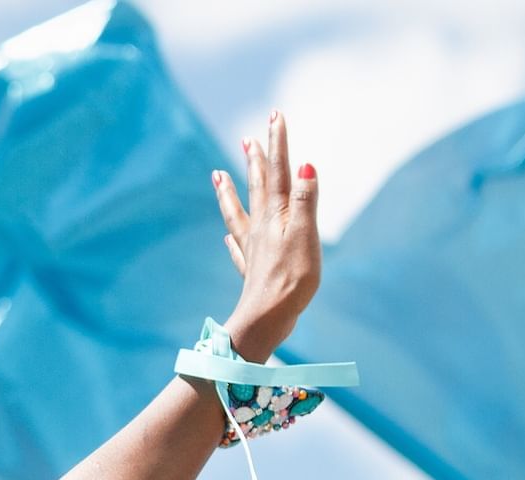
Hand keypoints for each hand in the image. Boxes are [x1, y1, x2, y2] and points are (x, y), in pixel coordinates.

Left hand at [211, 109, 321, 360]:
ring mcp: (252, 248)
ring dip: (230, 191)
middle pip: (256, 186)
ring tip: (218, 174)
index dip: (278, 142)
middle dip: (255, 159)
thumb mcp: (305, 235)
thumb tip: (305, 164)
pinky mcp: (250, 270)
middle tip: (248, 137)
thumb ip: (305, 200)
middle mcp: (260, 227)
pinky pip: (238, 248)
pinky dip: (233, 238)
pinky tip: (226, 236)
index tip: (274, 115)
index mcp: (275, 215)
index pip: (278, 170)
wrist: (266, 320)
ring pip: (238, 212)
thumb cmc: (291, 279)